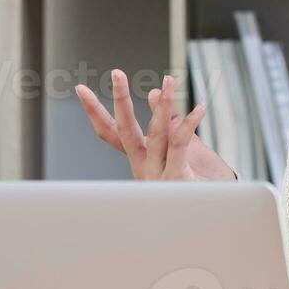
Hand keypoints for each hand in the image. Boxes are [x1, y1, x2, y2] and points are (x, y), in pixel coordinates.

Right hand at [74, 70, 235, 181]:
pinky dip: (189, 125)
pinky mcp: (177, 178)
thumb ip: (167, 123)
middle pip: (125, 130)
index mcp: (139, 159)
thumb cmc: (194, 182)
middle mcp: (143, 166)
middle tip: (116, 73)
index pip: (111, 132)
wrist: (208, 214)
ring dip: (163, 105)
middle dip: (120, 100)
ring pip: (156, 134)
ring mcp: (158, 174)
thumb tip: (153, 92)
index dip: (95, 111)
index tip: (80, 89)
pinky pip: (180, 146)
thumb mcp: (179, 147)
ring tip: (169, 81)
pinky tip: (198, 108)